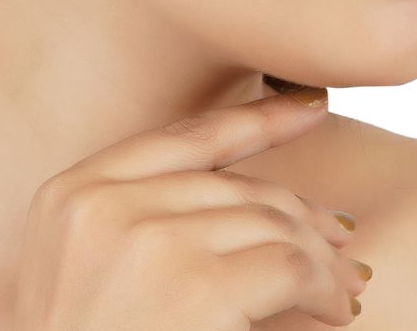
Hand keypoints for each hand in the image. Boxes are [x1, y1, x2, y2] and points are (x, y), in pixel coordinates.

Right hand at [12, 88, 369, 328]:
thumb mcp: (83, 277)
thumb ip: (138, 221)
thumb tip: (260, 206)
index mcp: (70, 193)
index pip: (183, 138)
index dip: (257, 118)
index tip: (312, 105)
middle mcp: (104, 203)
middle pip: (232, 184)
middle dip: (296, 211)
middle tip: (341, 241)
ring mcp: (147, 241)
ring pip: (268, 219)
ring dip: (318, 254)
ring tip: (347, 284)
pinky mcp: (195, 289)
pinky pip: (288, 265)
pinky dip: (323, 287)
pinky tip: (334, 310)